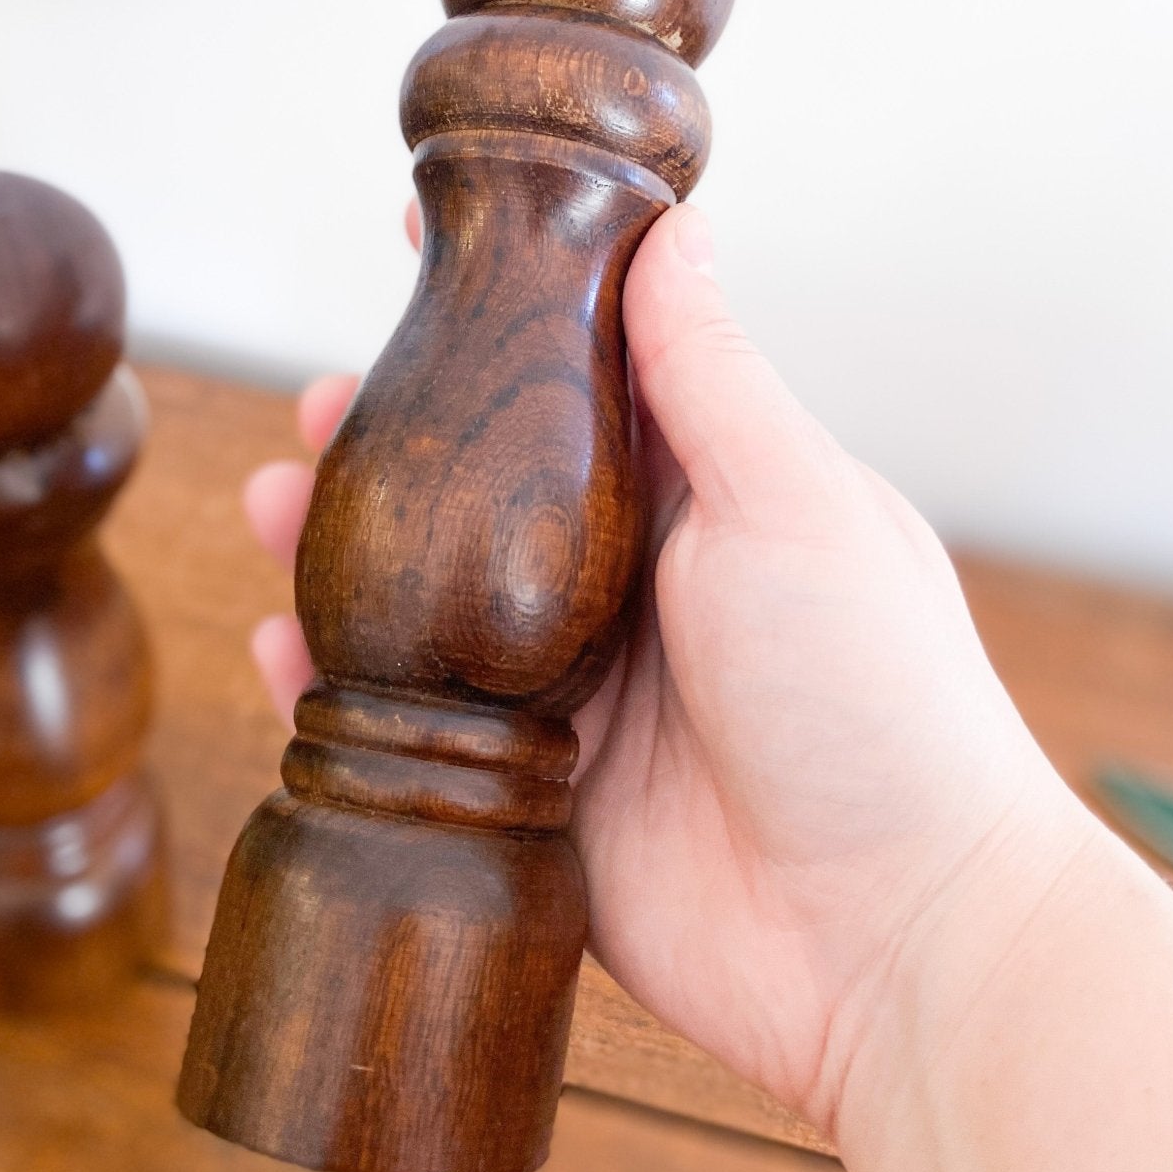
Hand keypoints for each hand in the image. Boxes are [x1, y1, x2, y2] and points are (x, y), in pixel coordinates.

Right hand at [244, 198, 1085, 1135]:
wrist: (896, 942)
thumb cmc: (879, 701)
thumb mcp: (793, 504)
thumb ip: (711, 377)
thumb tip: (672, 229)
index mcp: (706, 496)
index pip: (587, 373)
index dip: (506, 307)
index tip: (423, 241)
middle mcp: (635, 582)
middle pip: (486, 487)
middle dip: (397, 436)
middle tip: (323, 403)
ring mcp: (581, 691)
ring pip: (433, 600)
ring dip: (346, 550)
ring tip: (276, 503)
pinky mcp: (534, 794)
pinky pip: (416, 727)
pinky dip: (341, 686)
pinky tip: (283, 649)